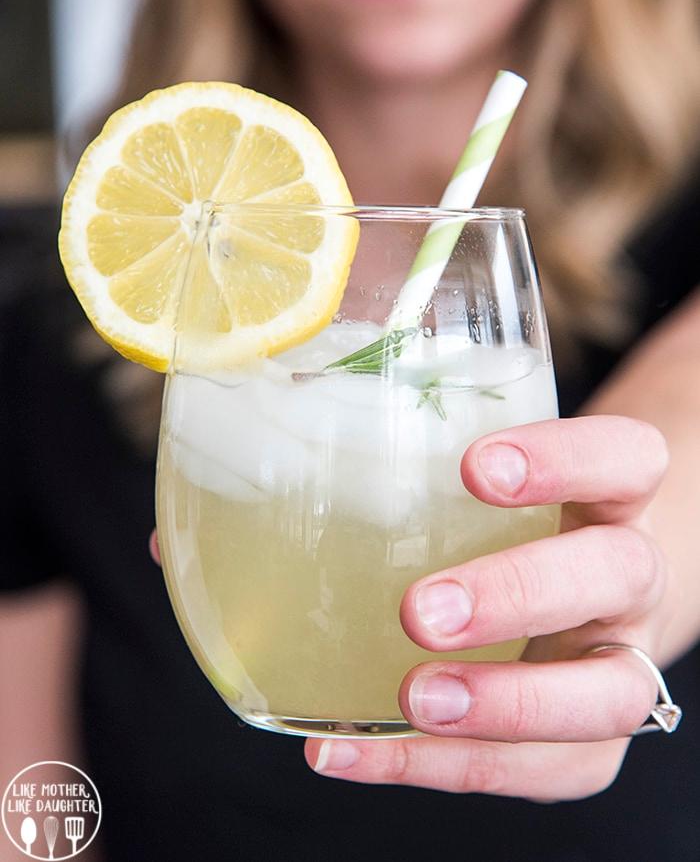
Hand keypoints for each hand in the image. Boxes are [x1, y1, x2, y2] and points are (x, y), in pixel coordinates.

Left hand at [304, 415, 671, 800]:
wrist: (567, 609)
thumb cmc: (500, 531)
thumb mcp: (473, 487)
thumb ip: (402, 472)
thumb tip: (257, 461)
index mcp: (608, 497)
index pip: (626, 458)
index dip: (567, 458)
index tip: (474, 467)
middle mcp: (627, 578)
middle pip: (619, 574)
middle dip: (520, 593)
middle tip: (423, 612)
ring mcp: (617, 665)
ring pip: (608, 695)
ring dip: (505, 705)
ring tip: (414, 700)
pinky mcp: (588, 745)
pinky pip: (538, 771)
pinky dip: (438, 768)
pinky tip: (346, 751)